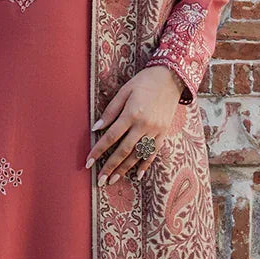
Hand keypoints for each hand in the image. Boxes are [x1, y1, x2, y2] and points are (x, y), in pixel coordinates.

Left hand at [84, 65, 182, 185]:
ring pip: (138, 154)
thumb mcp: (124, 91)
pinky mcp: (164, 132)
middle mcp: (144, 125)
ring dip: (125, 169)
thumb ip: (110, 111)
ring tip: (113, 181)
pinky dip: (146, 164)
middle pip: (123, 150)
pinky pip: (154, 152)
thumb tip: (96, 128)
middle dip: (110, 167)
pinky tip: (138, 175)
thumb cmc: (144, 82)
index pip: (111, 137)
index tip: (88, 162)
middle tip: (100, 180)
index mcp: (132, 113)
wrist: (171, 78)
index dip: (98, 151)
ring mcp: (155, 130)